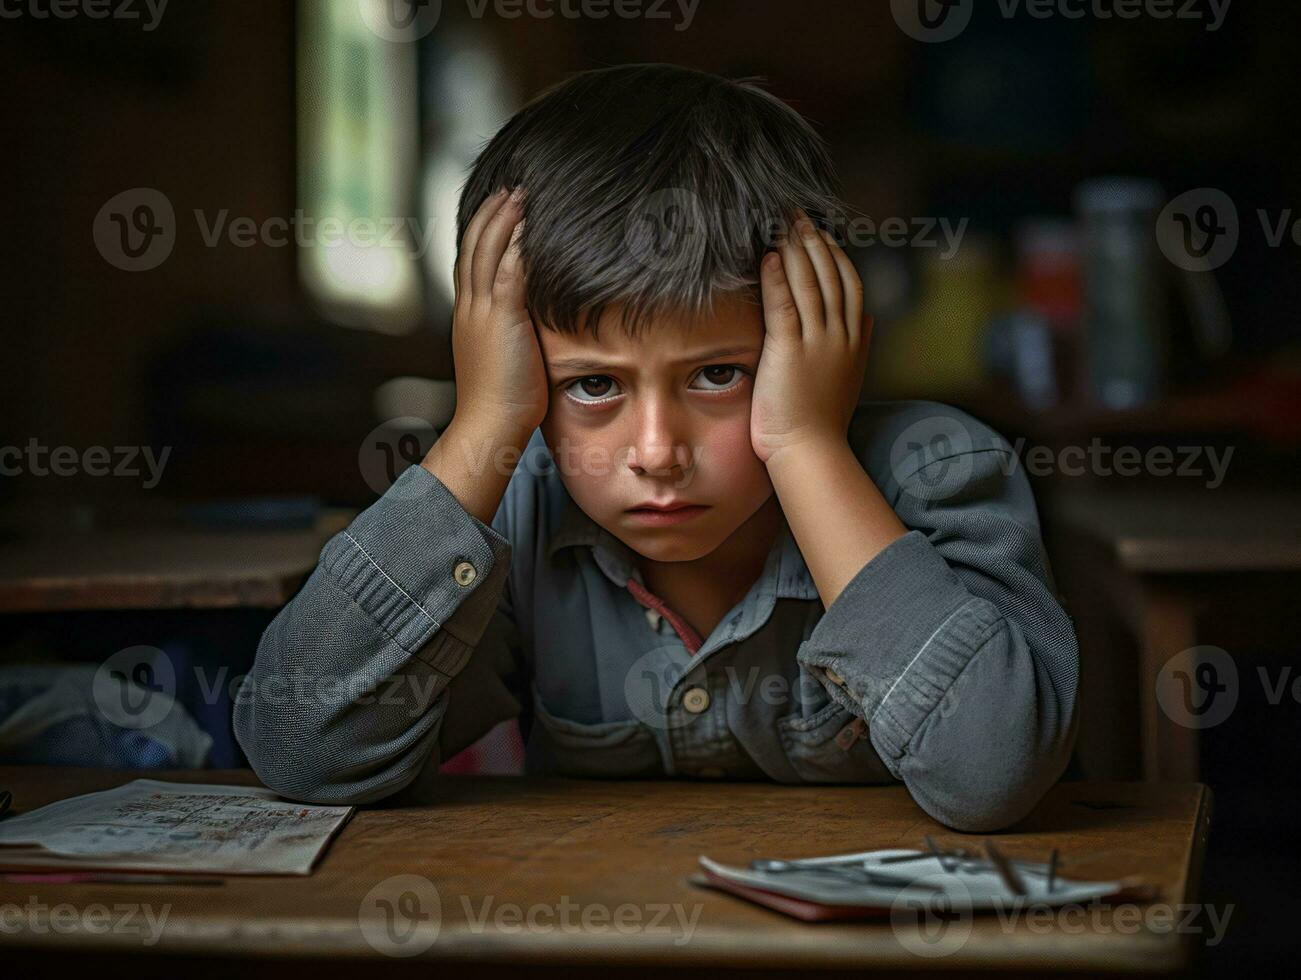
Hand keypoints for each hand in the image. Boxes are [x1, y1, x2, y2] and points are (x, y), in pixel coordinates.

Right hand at [449, 187, 548, 441]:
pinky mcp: (501, 319)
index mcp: (468, 317)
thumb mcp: (504, 360)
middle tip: (509, 188)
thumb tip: (535, 327)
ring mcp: (482, 312)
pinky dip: (518, 244)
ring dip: (505, 218)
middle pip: (475, 247)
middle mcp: (469, 308)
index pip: (471, 264)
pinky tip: (530, 224)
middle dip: (491, 214)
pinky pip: (509, 271)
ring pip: (488, 251)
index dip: (483, 234)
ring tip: (520, 193)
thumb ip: (514, 335)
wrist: (490, 426)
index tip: (497, 212)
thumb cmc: (503, 405)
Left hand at [750, 209, 872, 465]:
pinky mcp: (789, 352)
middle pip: (832, 275)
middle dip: (814, 241)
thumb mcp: (850, 376)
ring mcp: (817, 343)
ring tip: (782, 225)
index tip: (820, 232)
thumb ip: (859, 345)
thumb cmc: (822, 420)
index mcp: (855, 340)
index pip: (849, 284)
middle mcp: (841, 336)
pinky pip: (784, 304)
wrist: (811, 452)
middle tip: (797, 215)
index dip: (835, 254)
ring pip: (809, 283)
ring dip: (794, 250)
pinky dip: (776, 277)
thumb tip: (870, 321)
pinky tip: (768, 257)